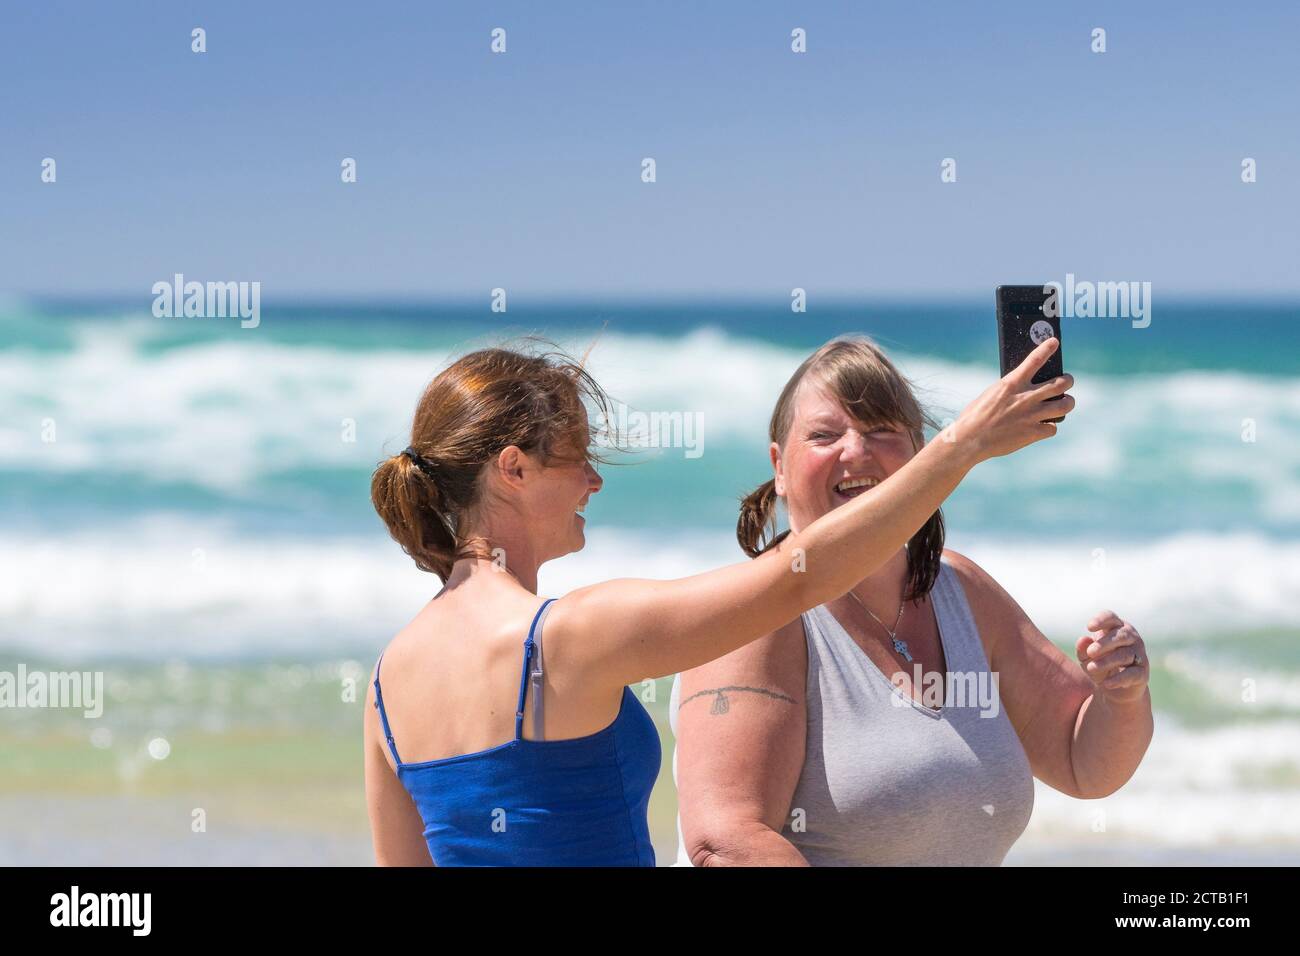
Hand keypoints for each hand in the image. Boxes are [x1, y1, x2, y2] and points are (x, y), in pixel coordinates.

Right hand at [953, 337, 1075, 462]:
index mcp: (1012, 383)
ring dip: (1068, 402)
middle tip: (1067, 381)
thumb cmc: (974, 416)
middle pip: (1060, 383)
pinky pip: (1053, 428)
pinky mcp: (1033, 432)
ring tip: (1066, 402)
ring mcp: (1032, 415)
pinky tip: (1044, 427)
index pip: (1035, 360)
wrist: (970, 439)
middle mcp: (1026, 397)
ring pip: (1065, 405)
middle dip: (1068, 380)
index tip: (1054, 342)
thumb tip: (1022, 390)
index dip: (1047, 348)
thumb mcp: (991, 394)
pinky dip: (1050, 427)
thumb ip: (1010, 390)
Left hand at [1075, 610, 1148, 704]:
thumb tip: (1083, 639)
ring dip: (1107, 662)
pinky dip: (1118, 679)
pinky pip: (1132, 674)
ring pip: (1125, 655)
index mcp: (1116, 628)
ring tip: (1091, 668)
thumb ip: (1083, 649)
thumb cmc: (1099, 664)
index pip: (1111, 618)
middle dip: (1104, 643)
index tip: (1089, 627)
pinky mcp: (1142, 673)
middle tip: (1090, 652)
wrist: (1114, 688)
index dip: (1101, 620)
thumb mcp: (1086, 657)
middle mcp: (1131, 638)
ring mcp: (1139, 655)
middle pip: (1121, 635)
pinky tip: (1106, 683)